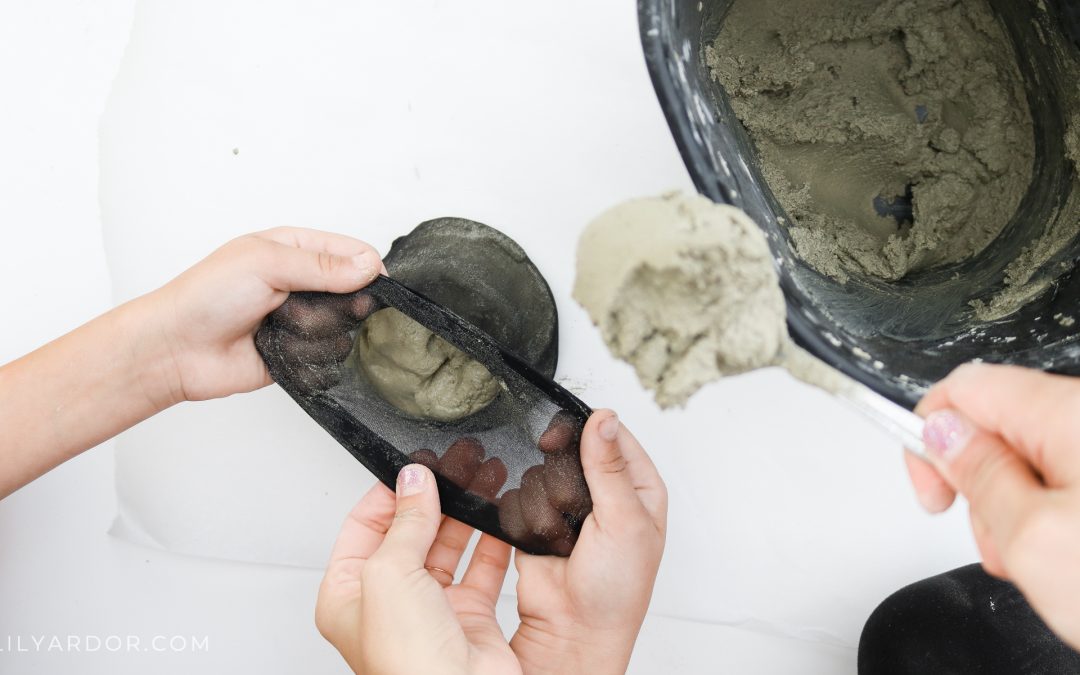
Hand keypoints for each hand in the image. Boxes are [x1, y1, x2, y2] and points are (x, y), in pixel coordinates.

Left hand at [149, 227, 382, 403]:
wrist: (177, 349)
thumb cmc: (208, 296)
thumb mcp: (265, 263)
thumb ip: (321, 265)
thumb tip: (370, 266)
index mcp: (296, 250)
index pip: (354, 252)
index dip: (369, 268)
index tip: (372, 284)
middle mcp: (303, 284)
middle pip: (355, 294)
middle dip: (339, 305)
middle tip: (311, 306)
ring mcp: (302, 320)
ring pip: (344, 330)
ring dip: (317, 332)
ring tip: (281, 328)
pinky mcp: (299, 355)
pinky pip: (328, 360)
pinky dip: (309, 358)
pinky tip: (281, 351)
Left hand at [315, 465, 521, 674]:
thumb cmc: (406, 663)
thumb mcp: (390, 574)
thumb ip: (405, 522)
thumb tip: (414, 480)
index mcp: (348, 594)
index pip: (364, 527)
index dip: (390, 494)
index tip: (415, 468)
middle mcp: (388, 602)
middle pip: (410, 533)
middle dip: (433, 499)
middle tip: (455, 467)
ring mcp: (430, 609)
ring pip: (448, 546)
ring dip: (465, 515)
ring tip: (481, 482)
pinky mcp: (470, 617)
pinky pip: (482, 568)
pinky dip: (493, 542)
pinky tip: (499, 518)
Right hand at [510, 410, 667, 674]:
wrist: (576, 632)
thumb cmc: (616, 591)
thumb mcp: (624, 522)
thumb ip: (610, 468)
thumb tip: (604, 419)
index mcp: (637, 486)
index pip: (612, 434)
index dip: (587, 430)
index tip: (563, 437)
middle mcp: (604, 493)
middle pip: (569, 450)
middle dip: (562, 479)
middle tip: (570, 505)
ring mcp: (568, 507)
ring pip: (540, 472)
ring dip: (546, 505)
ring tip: (564, 537)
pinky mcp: (537, 521)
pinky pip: (519, 497)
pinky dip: (526, 518)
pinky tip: (544, 542)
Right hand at [906, 363, 1079, 648]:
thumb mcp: (1032, 539)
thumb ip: (977, 475)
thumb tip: (943, 432)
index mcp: (1071, 415)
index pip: (966, 387)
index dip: (931, 432)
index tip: (932, 485)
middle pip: (1000, 425)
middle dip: (980, 484)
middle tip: (998, 542)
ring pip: (1034, 459)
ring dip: (1018, 511)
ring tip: (1043, 564)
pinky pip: (1070, 481)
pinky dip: (1055, 519)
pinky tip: (1070, 559)